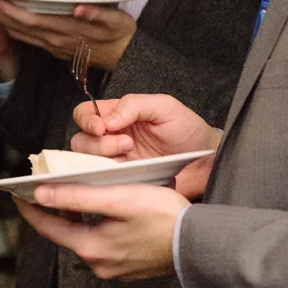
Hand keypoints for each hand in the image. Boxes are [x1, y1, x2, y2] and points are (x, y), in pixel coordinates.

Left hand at [0, 0, 136, 70]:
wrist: (125, 57)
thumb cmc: (122, 34)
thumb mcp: (118, 22)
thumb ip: (98, 15)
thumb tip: (78, 9)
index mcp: (66, 32)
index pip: (30, 20)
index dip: (9, 9)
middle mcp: (53, 41)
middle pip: (16, 26)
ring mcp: (50, 45)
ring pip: (16, 31)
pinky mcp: (50, 46)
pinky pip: (23, 35)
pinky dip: (7, 22)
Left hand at [17, 182, 187, 279]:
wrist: (202, 245)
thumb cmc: (164, 219)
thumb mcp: (117, 199)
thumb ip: (76, 197)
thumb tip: (42, 194)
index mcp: (91, 248)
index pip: (48, 227)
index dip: (30, 209)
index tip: (17, 194)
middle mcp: (100, 264)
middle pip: (66, 234)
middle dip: (53, 212)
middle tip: (42, 190)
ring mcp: (116, 269)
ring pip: (85, 239)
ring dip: (76, 219)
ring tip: (70, 196)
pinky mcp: (130, 267)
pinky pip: (103, 245)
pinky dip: (95, 228)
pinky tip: (102, 213)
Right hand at [70, 94, 221, 198]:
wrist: (206, 162)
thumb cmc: (188, 130)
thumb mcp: (165, 107)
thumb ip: (134, 104)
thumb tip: (107, 119)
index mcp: (117, 116)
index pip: (85, 113)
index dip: (87, 120)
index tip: (102, 127)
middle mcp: (111, 138)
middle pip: (80, 140)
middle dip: (98, 143)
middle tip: (127, 143)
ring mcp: (116, 162)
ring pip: (87, 163)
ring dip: (103, 159)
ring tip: (129, 157)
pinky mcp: (122, 182)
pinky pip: (102, 183)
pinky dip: (108, 178)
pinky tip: (128, 174)